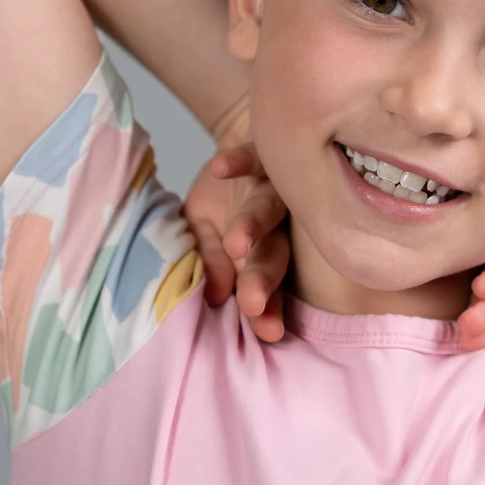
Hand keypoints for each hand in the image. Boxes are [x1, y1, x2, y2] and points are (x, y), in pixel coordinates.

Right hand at [183, 122, 289, 342]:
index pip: (267, 287)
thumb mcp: (206, 233)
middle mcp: (279, 225)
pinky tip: (220, 168)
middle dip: (261, 278)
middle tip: (252, 302)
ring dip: (251, 225)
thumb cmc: (225, 202)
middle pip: (274, 254)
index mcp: (266, 252)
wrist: (237, 152)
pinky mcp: (264, 152)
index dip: (268, 309)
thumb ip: (212, 262)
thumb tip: (215, 297)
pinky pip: (253, 156)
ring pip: (268, 209)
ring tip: (235, 244)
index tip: (268, 332)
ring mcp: (273, 187)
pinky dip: (237, 161)